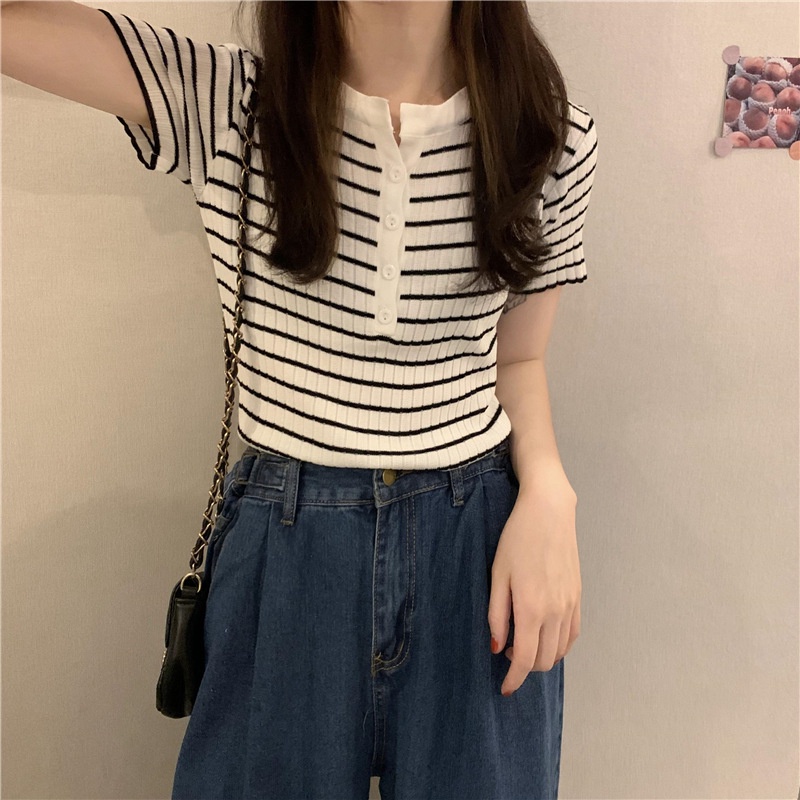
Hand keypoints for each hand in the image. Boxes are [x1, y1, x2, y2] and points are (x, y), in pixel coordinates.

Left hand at [488, 471, 580, 696]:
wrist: (549, 512)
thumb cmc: (517, 539)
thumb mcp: (497, 575)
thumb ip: (497, 614)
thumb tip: (496, 647)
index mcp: (531, 608)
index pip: (525, 660)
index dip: (514, 679)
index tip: (504, 688)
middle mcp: (555, 612)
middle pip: (544, 661)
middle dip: (525, 668)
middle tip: (507, 654)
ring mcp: (570, 605)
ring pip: (560, 651)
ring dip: (542, 657)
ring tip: (523, 643)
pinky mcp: (578, 597)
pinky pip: (573, 634)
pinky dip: (560, 645)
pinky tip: (545, 636)